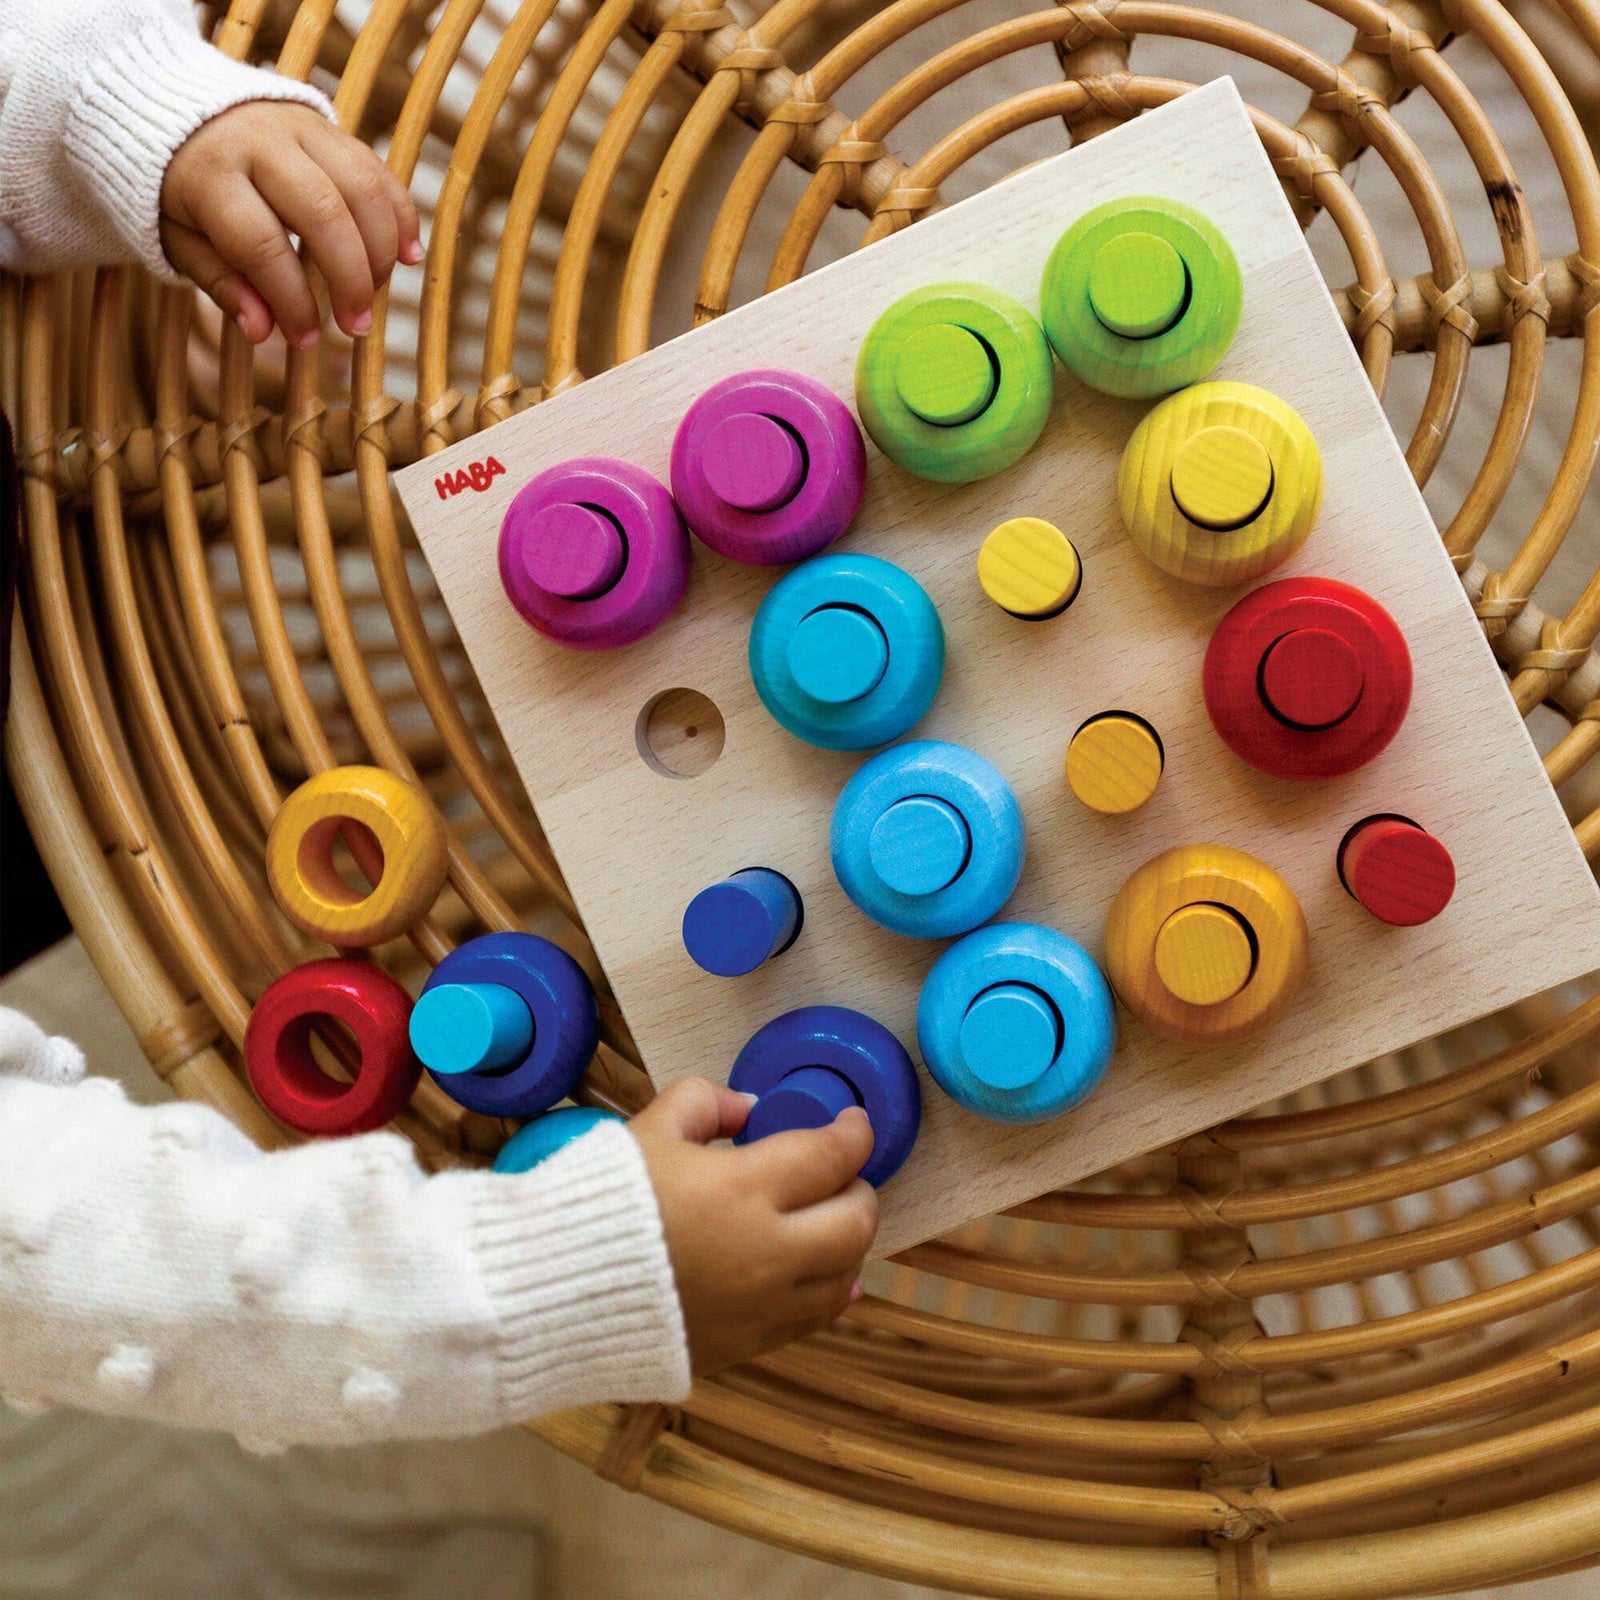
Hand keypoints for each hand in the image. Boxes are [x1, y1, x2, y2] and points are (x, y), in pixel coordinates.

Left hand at [159, 102, 421, 348]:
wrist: (174, 107)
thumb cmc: (177, 189)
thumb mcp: (178, 238)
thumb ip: (221, 283)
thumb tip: (263, 331)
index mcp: (209, 174)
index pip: (262, 245)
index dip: (291, 300)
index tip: (305, 340)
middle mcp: (257, 142)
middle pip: (323, 213)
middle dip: (349, 278)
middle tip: (357, 325)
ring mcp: (297, 127)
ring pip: (360, 188)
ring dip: (381, 250)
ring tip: (378, 293)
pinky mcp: (327, 125)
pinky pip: (376, 169)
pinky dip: (400, 214)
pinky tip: (409, 256)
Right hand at [629, 1079, 877, 1375]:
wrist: (551, 1291)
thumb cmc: (602, 1203)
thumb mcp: (651, 1128)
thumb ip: (707, 1102)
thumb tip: (751, 1109)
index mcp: (743, 1189)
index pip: (833, 1156)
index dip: (855, 1134)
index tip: (852, 1124)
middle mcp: (767, 1252)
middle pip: (857, 1221)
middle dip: (858, 1189)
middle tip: (838, 1174)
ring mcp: (761, 1307)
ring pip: (846, 1276)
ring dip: (847, 1243)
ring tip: (825, 1221)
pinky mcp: (747, 1345)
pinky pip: (813, 1319)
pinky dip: (828, 1290)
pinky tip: (822, 1274)